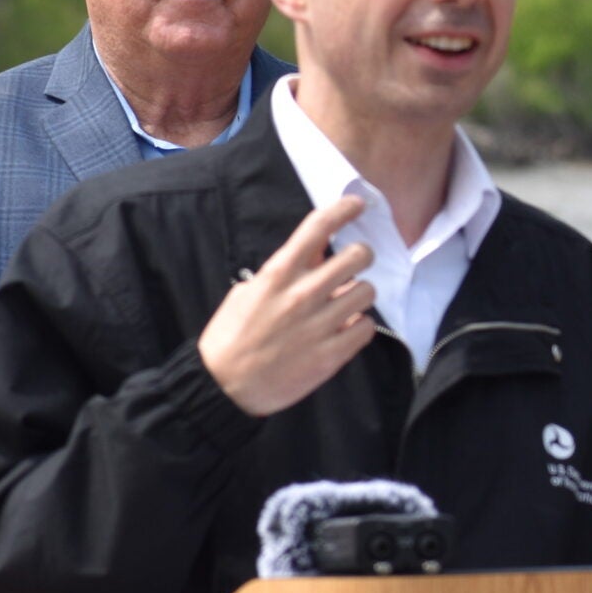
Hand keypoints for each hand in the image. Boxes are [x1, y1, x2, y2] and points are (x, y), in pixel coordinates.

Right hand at [198, 196, 376, 415]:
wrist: (224, 387)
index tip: (359, 204)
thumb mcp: (249, 293)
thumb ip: (284, 272)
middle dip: (361, 257)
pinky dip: (360, 327)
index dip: (343, 210)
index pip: (317, 228)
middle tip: (355, 265)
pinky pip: (367, 328)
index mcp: (278, 274)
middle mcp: (303, 294)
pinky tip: (346, 330)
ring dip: (360, 295)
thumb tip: (318, 253)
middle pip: (358, 257)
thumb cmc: (231, 337)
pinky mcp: (332, 354)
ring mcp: (320, 324)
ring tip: (345, 304)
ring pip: (367, 292)